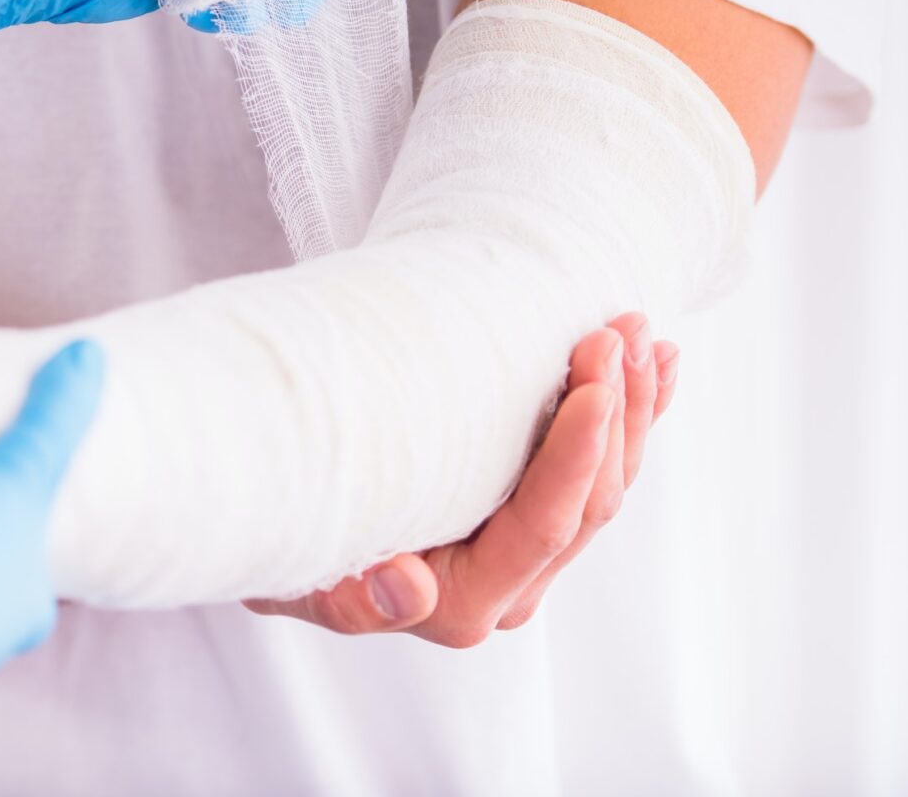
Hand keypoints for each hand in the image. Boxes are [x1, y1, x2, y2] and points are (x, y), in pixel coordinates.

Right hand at [245, 315, 678, 645]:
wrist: (274, 511)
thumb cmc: (280, 533)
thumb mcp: (296, 568)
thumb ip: (352, 594)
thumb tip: (410, 584)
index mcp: (461, 603)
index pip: (543, 525)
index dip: (578, 454)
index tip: (594, 384)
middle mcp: (506, 588)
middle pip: (591, 500)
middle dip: (614, 410)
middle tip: (619, 327)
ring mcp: (525, 557)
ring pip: (605, 482)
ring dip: (628, 403)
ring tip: (638, 329)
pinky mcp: (529, 523)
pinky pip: (597, 468)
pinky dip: (626, 412)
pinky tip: (654, 366)